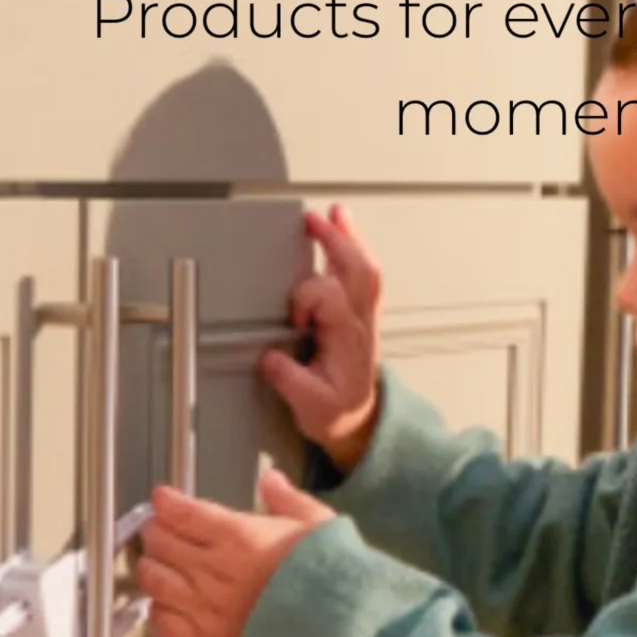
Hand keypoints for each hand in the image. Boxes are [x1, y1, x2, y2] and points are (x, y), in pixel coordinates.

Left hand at [134, 464, 334, 636]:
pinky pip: (165, 624)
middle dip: (156, 531)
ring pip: (154, 580)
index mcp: (239, 537)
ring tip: (159, 563)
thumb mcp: (319, 527)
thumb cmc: (333, 582)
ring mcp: (209, 607)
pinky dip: (158, 611)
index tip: (163, 499)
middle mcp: (216, 570)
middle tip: (160, 529)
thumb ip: (288, 501)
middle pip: (161, 542)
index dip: (166, 503)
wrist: (343, 634)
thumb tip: (271, 481)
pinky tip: (167, 603)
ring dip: (151, 567)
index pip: (182, 512)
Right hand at [258, 201, 381, 472]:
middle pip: (358, 272)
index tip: (295, 319)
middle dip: (336, 242)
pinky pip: (364, 274)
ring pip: (365, 269)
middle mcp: (361, 324)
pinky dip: (354, 248)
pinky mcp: (360, 314)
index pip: (331, 299)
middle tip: (313, 221)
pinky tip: (343, 230)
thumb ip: (289, 381)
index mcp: (349, 341)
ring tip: (334, 213)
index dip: (308, 299)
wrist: (359, 422)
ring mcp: (364, 317)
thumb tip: (271, 358)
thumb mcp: (309, 406)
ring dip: (349, 238)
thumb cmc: (337, 414)